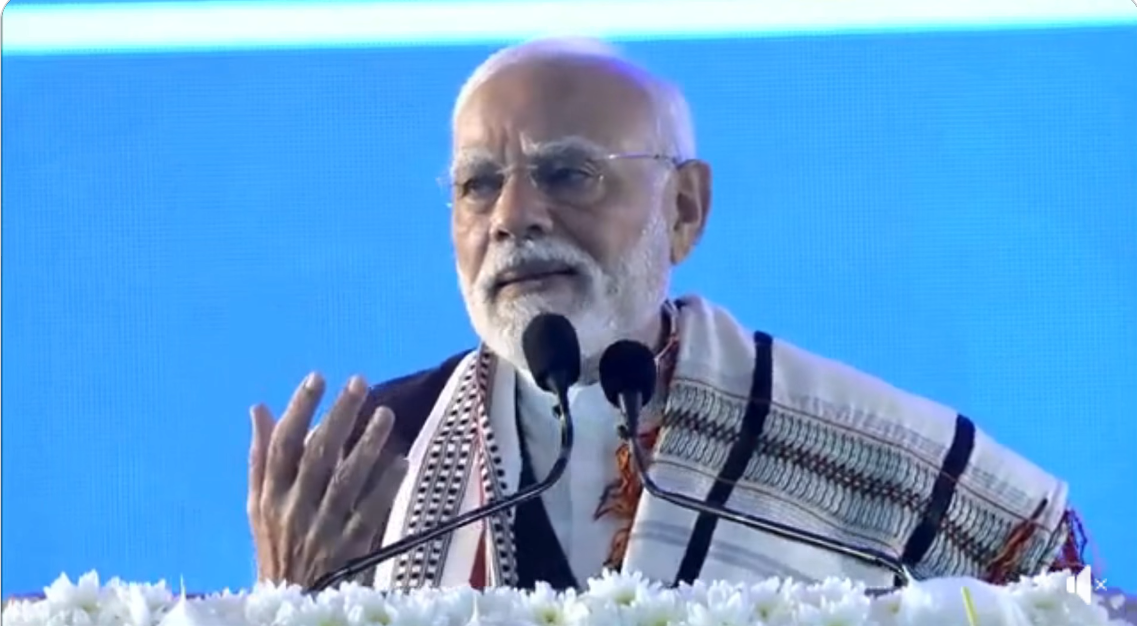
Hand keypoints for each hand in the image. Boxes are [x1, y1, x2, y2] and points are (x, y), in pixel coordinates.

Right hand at [247, 373, 407, 585]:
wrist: (288, 602)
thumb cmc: (274, 544)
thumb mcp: (257, 503)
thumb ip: (260, 456)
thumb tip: (259, 406)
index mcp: (269, 496)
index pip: (282, 445)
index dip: (299, 409)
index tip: (318, 377)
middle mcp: (293, 509)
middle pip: (316, 456)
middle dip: (337, 417)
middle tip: (359, 382)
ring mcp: (322, 530)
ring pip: (345, 481)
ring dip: (366, 445)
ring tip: (385, 413)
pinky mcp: (349, 549)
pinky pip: (369, 513)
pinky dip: (384, 487)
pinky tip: (400, 462)